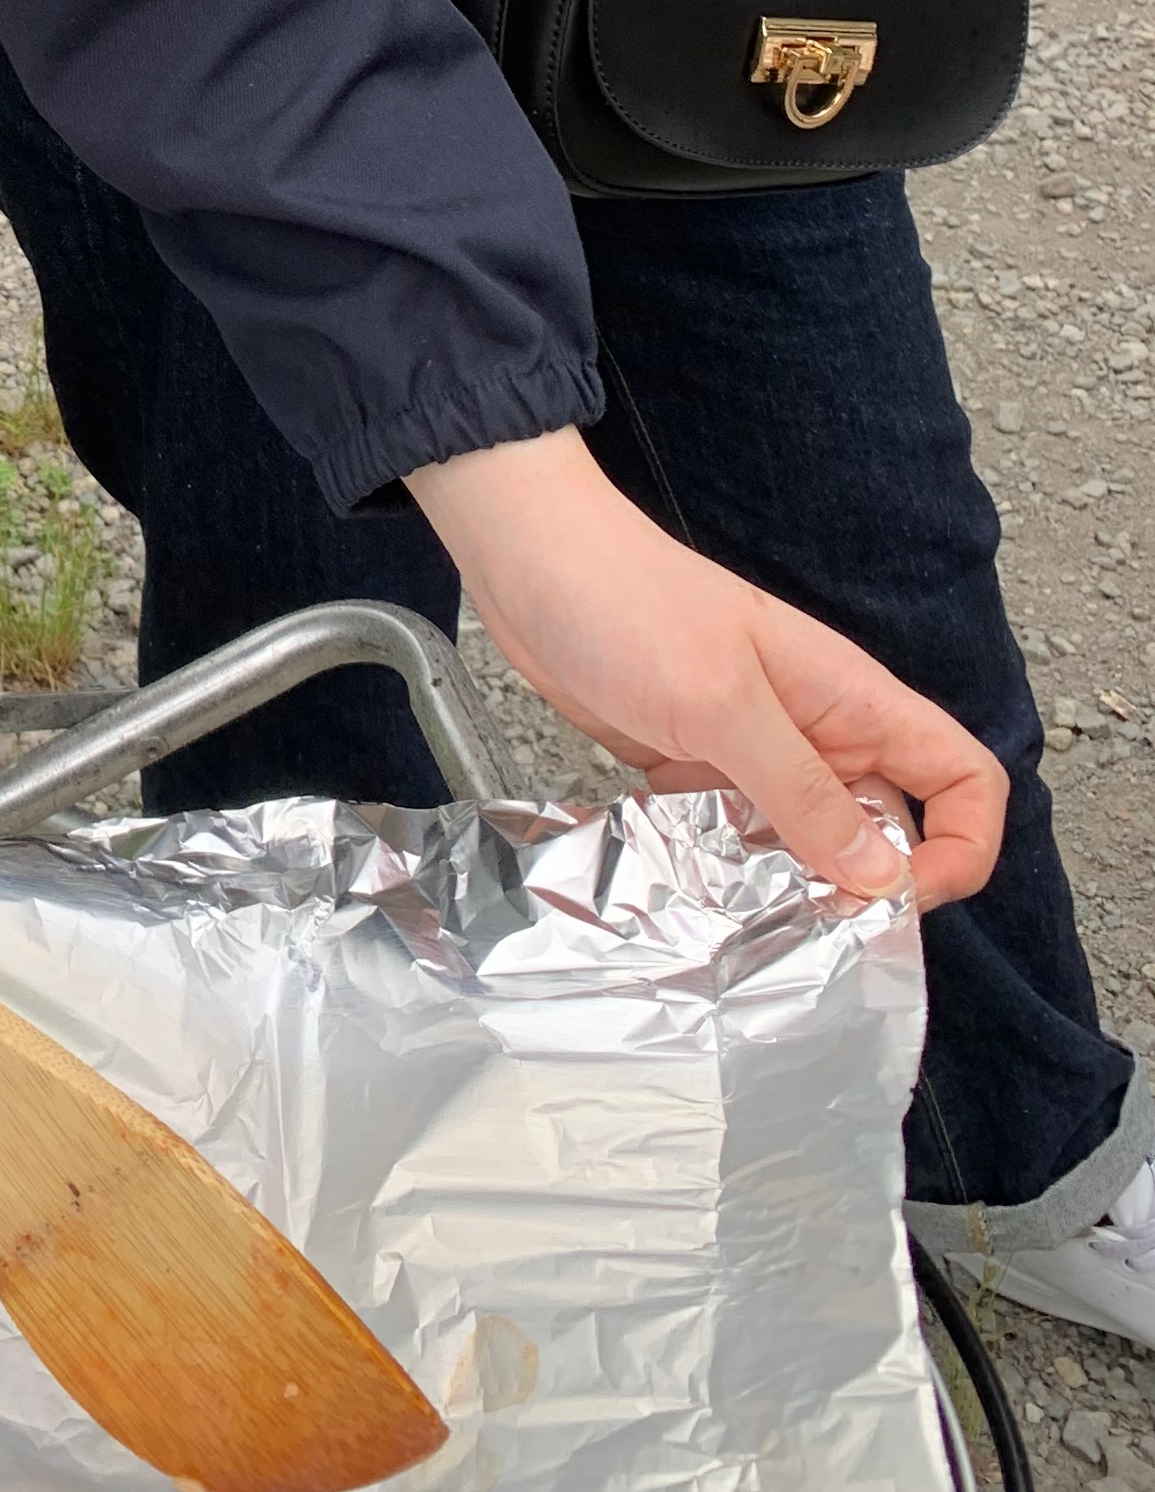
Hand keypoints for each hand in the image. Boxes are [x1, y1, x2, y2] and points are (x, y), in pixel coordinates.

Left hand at [408, 429, 1004, 909]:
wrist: (529, 558)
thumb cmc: (626, 600)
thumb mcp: (721, 703)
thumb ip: (801, 790)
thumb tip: (881, 876)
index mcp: (851, 699)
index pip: (963, 777)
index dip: (960, 847)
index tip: (901, 898)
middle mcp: (818, 729)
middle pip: (888, 826)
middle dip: (862, 887)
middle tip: (810, 932)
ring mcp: (755, 747)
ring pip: (808, 839)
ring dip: (788, 884)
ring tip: (745, 921)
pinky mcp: (696, 761)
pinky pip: (738, 834)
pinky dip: (725, 868)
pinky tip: (690, 890)